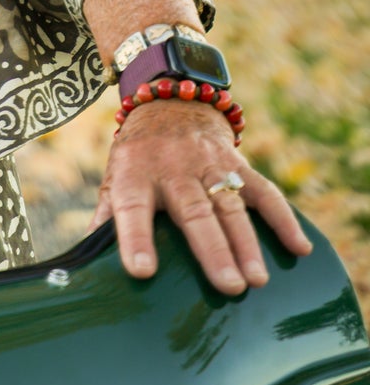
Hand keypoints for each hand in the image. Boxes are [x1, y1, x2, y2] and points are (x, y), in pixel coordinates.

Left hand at [91, 98, 311, 294]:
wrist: (169, 98)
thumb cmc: (139, 154)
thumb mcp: (114, 176)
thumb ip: (105, 217)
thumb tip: (85, 261)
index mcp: (135, 173)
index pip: (131, 207)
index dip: (134, 238)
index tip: (141, 271)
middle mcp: (172, 167)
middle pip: (193, 211)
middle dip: (211, 249)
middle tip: (228, 287)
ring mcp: (208, 163)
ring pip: (230, 204)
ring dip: (246, 242)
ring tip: (258, 279)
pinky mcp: (237, 162)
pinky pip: (264, 190)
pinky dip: (283, 217)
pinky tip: (298, 246)